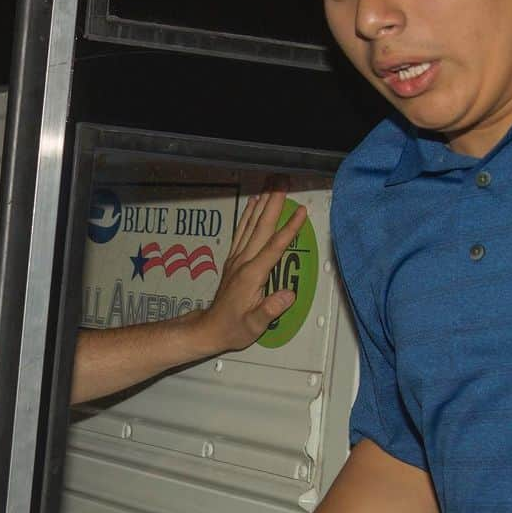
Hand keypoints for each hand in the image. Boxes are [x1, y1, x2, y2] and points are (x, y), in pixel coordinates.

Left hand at [195, 184, 306, 353]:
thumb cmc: (234, 328)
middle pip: (262, 228)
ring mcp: (237, 259)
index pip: (274, 247)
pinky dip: (249, 215)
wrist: (211, 328)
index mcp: (252, 275)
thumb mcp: (255, 325)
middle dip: (274, 204)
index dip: (289, 228)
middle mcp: (243, 262)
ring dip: (262, 204)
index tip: (300, 211)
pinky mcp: (234, 260)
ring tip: (271, 186)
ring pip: (251, 225)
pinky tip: (253, 204)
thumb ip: (270, 309)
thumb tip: (288, 295)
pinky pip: (242, 231)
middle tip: (284, 184)